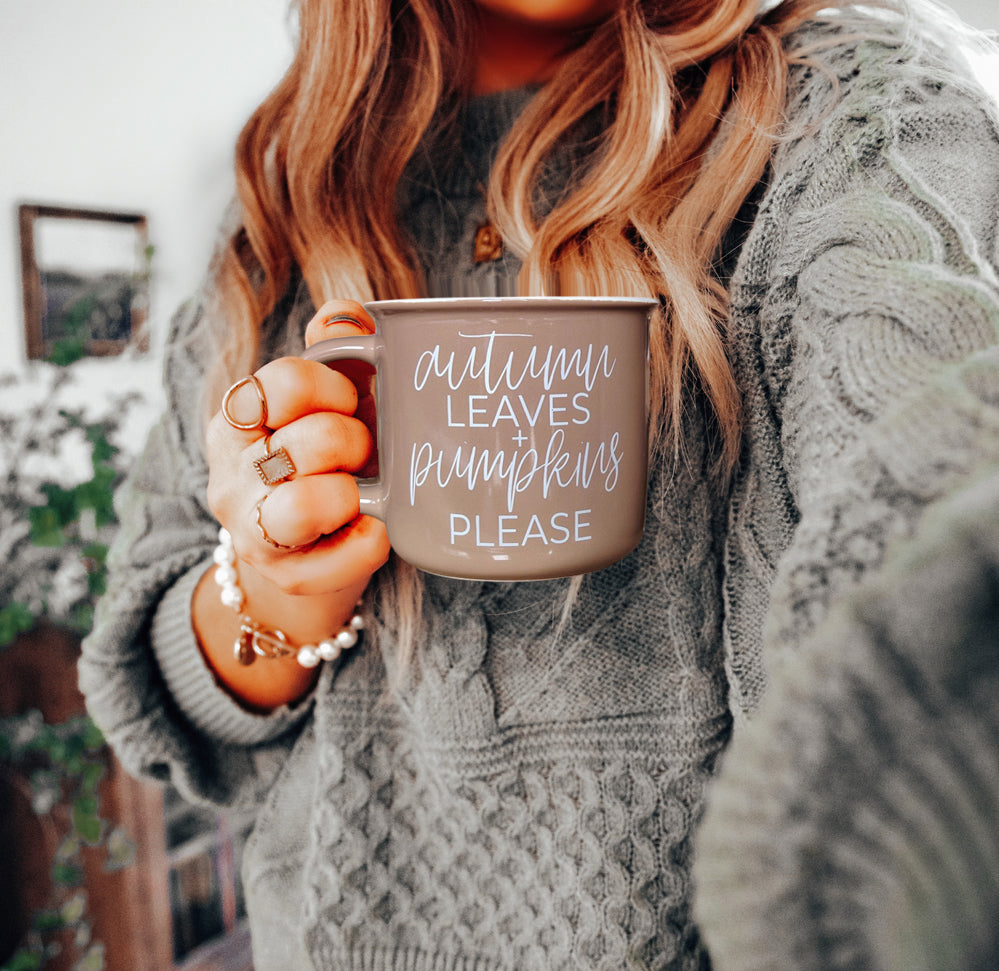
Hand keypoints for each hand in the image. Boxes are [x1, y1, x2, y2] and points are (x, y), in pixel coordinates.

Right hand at [205, 299, 389, 598]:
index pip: (278, 386)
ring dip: (351, 493)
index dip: (329, 388)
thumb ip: (333, 348)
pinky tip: (372, 528)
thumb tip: (346, 315)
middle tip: (360, 454)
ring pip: (303, 506)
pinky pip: (348, 553)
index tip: (347, 401)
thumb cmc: (325, 460)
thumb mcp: (326, 399)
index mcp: (236, 422)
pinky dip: (372, 539)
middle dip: (352, 442)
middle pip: (306, 443)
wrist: (313, 549)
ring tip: (360, 492)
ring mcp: (254, 533)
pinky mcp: (289, 577)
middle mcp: (233, 477)